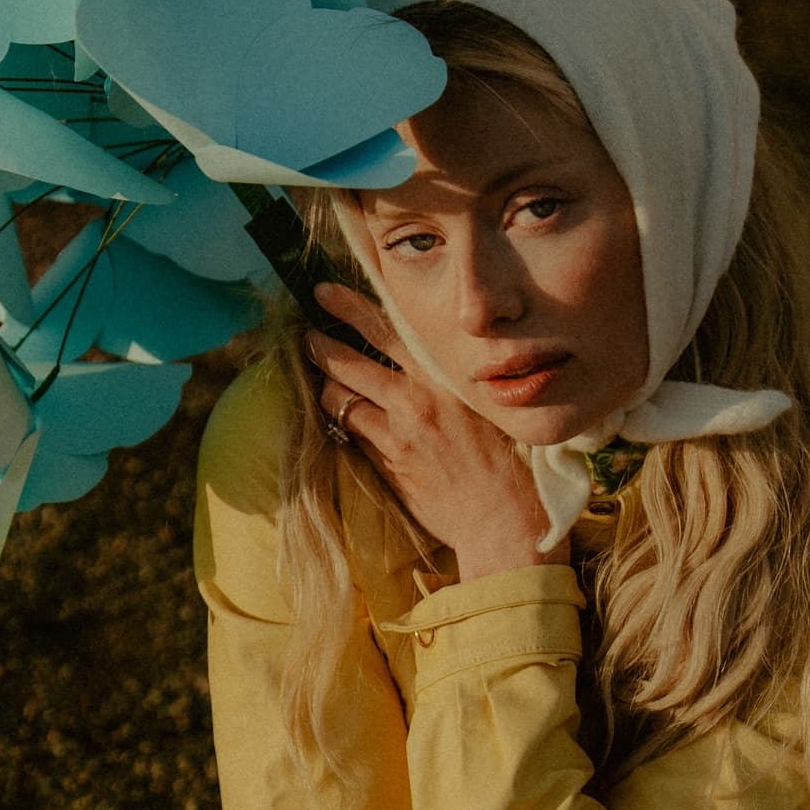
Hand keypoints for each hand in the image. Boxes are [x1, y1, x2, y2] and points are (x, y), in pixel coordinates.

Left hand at [307, 284, 563, 581]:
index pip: (389, 329)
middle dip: (321, 345)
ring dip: (326, 388)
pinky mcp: (388, 464)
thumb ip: (445, 382)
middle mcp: (418, 400)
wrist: (503, 518)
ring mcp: (399, 434)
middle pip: (352, 361)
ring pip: (341, 399)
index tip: (324, 291)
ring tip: (320, 383)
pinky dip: (342, 424)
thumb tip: (410, 363)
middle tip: (306, 336)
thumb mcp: (481, 405)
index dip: (351, 307)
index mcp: (444, 377)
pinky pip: (351, 435)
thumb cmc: (502, 461)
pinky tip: (340, 420)